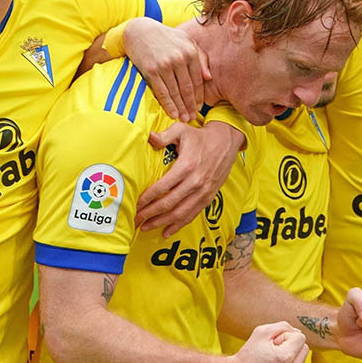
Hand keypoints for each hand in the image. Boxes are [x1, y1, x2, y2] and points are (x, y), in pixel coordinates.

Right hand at [123, 18, 209, 121]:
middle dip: (191, 106)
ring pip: (175, 92)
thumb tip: (209, 78)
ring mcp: (164, 65)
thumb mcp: (186, 42)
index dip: (199, 96)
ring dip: (181, 108)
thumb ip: (200, 58)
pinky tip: (173, 114)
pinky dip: (168, 105)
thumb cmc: (165, 38)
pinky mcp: (151, 71)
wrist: (139, 31)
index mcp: (190, 52)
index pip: (197, 80)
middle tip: (192, 118)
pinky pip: (162, 92)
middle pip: (187, 89)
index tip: (199, 107)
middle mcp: (179, 58)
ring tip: (184, 119)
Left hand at [137, 121, 244, 236]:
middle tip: (135, 219)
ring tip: (145, 227)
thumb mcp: (182, 130)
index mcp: (187, 166)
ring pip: (179, 213)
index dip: (147, 197)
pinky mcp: (208, 197)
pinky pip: (192, 215)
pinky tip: (166, 232)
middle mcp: (196, 182)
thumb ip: (165, 135)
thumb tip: (149, 138)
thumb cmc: (200, 137)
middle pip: (169, 203)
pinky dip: (178, 225)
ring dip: (161, 222)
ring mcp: (203, 192)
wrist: (226, 142)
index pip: (163, 186)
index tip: (135, 204)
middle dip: (150, 213)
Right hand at [215, 322, 307, 362]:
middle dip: (291, 346)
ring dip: (291, 357)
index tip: (273, 342)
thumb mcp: (262, 332)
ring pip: (301, 361)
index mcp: (286, 357)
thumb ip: (283, 326)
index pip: (300, 337)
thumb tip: (296, 331)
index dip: (286, 336)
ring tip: (273, 361)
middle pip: (304, 349)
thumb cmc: (248, 354)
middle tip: (274, 350)